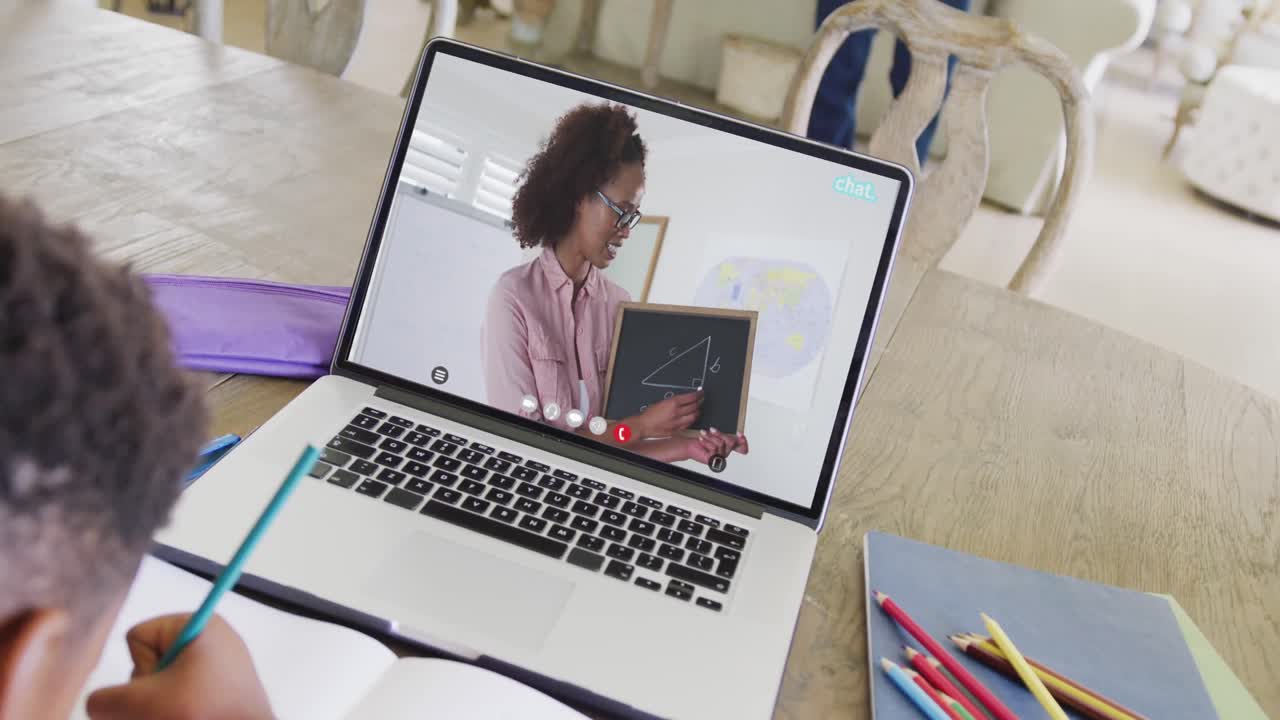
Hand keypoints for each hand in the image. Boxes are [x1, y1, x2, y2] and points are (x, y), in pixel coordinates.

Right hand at [86, 613, 273, 719]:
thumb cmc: (200, 714)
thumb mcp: (139, 704)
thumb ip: (103, 701)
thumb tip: (101, 705)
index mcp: (199, 624)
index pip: (137, 636)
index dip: (140, 665)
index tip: (165, 680)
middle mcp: (212, 639)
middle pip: (148, 665)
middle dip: (148, 694)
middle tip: (174, 707)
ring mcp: (220, 667)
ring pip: (162, 688)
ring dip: (159, 710)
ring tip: (183, 715)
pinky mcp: (223, 692)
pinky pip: (181, 700)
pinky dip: (175, 714)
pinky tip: (189, 716)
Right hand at [631, 390, 702, 437]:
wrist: (644, 425)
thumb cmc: (650, 414)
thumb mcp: (662, 401)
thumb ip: (674, 401)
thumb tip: (684, 399)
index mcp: (673, 402)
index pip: (691, 397)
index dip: (698, 394)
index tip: (700, 393)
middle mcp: (677, 412)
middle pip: (695, 406)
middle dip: (699, 402)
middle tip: (701, 399)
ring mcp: (678, 422)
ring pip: (694, 416)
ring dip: (697, 412)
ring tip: (697, 409)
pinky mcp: (677, 430)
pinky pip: (688, 424)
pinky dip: (691, 420)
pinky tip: (690, 418)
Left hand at [683, 427, 748, 465]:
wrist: (688, 445)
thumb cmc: (700, 440)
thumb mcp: (714, 434)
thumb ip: (725, 434)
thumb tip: (735, 432)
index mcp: (728, 447)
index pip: (742, 447)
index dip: (743, 441)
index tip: (739, 433)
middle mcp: (725, 453)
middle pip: (731, 442)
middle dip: (721, 434)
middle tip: (712, 429)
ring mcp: (719, 458)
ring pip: (721, 443)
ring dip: (711, 437)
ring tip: (703, 433)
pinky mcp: (712, 460)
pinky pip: (714, 448)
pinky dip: (706, 442)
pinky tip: (701, 439)